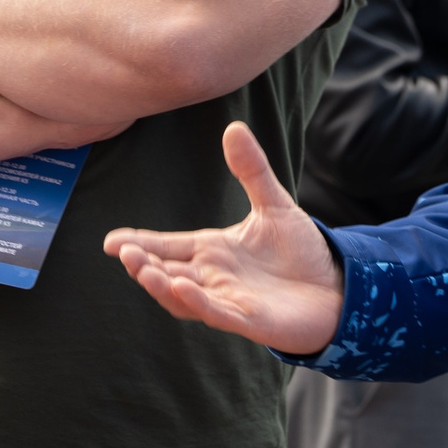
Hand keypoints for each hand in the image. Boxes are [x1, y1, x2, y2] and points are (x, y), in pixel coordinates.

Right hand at [105, 122, 344, 356]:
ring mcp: (228, 300)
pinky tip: (182, 289)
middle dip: (142, 265)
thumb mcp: (275, 205)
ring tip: (142, 269)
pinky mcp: (249, 319)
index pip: (168, 246)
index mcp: (213, 251)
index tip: (109, 241)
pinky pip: (217, 313)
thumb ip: (252, 170)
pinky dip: (198, 303)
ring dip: (161, 285)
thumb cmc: (301, 252)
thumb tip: (233, 127)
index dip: (139, 244)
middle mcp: (213, 277)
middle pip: (167, 272)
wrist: (338, 288)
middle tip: (122, 253)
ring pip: (183, 297)